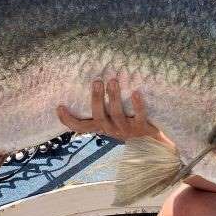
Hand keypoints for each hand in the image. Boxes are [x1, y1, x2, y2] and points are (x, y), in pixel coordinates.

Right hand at [56, 78, 171, 144]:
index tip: (59, 106)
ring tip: (113, 81)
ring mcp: (127, 131)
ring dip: (114, 97)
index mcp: (101, 127)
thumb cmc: (130, 119)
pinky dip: (137, 104)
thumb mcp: (113, 115)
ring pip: (117, 115)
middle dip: (97, 98)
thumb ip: (103, 105)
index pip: (80, 127)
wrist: (155, 137)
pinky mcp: (142, 129)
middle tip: (97, 81)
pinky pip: (139, 116)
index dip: (68, 120)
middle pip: (99, 116)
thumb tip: (93, 79)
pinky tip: (136, 92)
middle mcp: (111, 130)